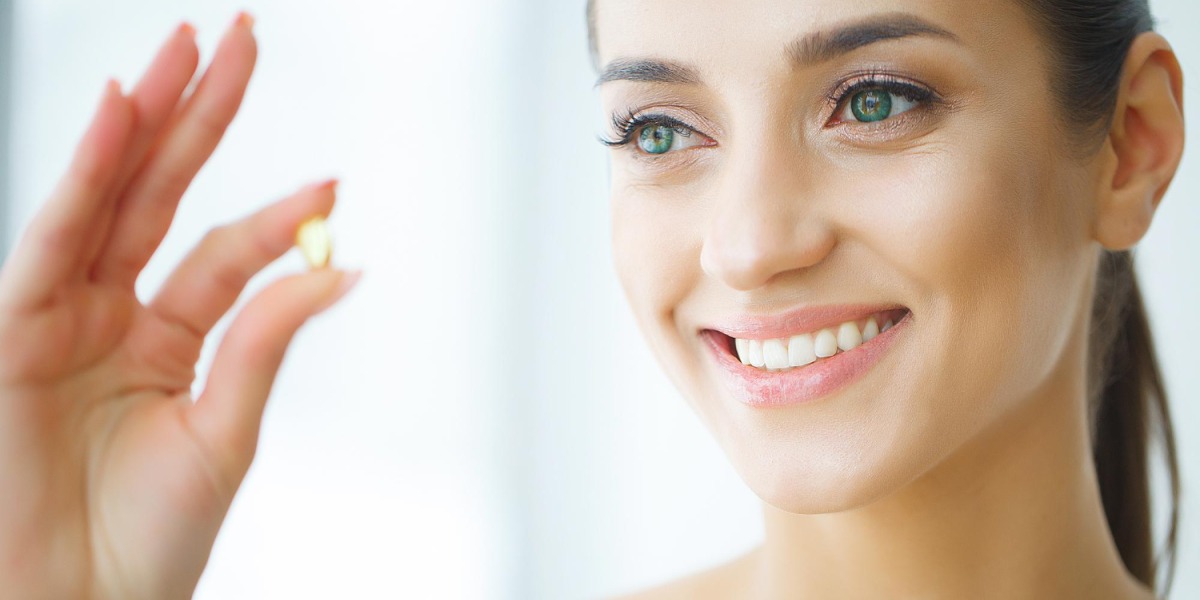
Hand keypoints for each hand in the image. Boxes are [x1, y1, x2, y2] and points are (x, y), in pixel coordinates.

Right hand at [0, 15, 357, 598]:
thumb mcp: (225, 432)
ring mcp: (59, 316)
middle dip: (198, 114)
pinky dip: (83, 175)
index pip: (224, 251)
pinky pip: (52, 240)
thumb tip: (346, 264)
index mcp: (163, 338)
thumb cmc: (147, 543)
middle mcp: (109, 313)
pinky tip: (118, 110)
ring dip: (143, 119)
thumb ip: (267, 340)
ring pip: (107, 198)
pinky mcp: (14, 332)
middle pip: (160, 192)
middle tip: (241, 34)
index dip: (276, 215)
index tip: (333, 183)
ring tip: (188, 46)